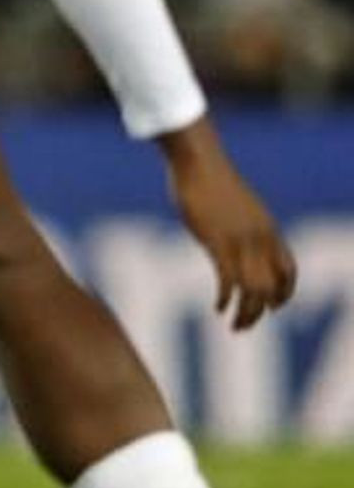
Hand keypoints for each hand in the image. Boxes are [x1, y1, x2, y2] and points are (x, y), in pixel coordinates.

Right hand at [160, 121, 296, 331]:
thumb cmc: (210, 178)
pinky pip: (228, 279)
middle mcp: (260, 239)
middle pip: (271, 287)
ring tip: (234, 326)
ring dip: (246, 314)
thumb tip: (230, 236)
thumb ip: (239, 225)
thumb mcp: (235, 206)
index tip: (273, 308)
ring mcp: (240, 241)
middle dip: (261, 312)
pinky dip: (225, 298)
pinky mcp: (217, 241)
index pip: (289, 271)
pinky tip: (217, 308)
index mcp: (268, 230)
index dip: (285, 294)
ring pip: (253, 289)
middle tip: (243, 327)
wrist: (198, 161)